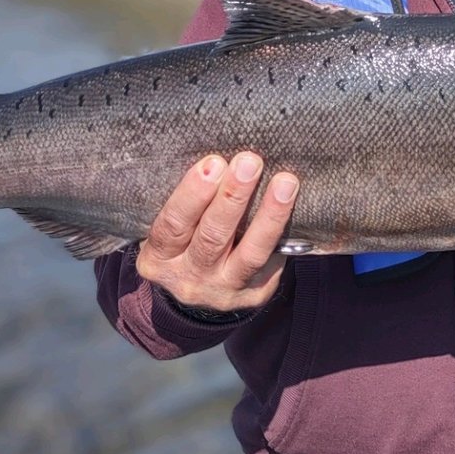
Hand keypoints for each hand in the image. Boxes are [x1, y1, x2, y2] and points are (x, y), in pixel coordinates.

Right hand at [137, 151, 296, 313]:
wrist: (198, 292)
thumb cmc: (183, 242)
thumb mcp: (171, 230)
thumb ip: (187, 204)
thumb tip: (219, 158)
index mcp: (159, 258)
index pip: (173, 225)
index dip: (192, 194)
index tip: (213, 163)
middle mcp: (188, 279)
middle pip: (212, 237)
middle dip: (232, 197)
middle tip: (249, 162)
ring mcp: (222, 291)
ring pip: (249, 254)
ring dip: (269, 215)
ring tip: (285, 182)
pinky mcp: (253, 295)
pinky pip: (271, 263)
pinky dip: (282, 233)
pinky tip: (295, 206)